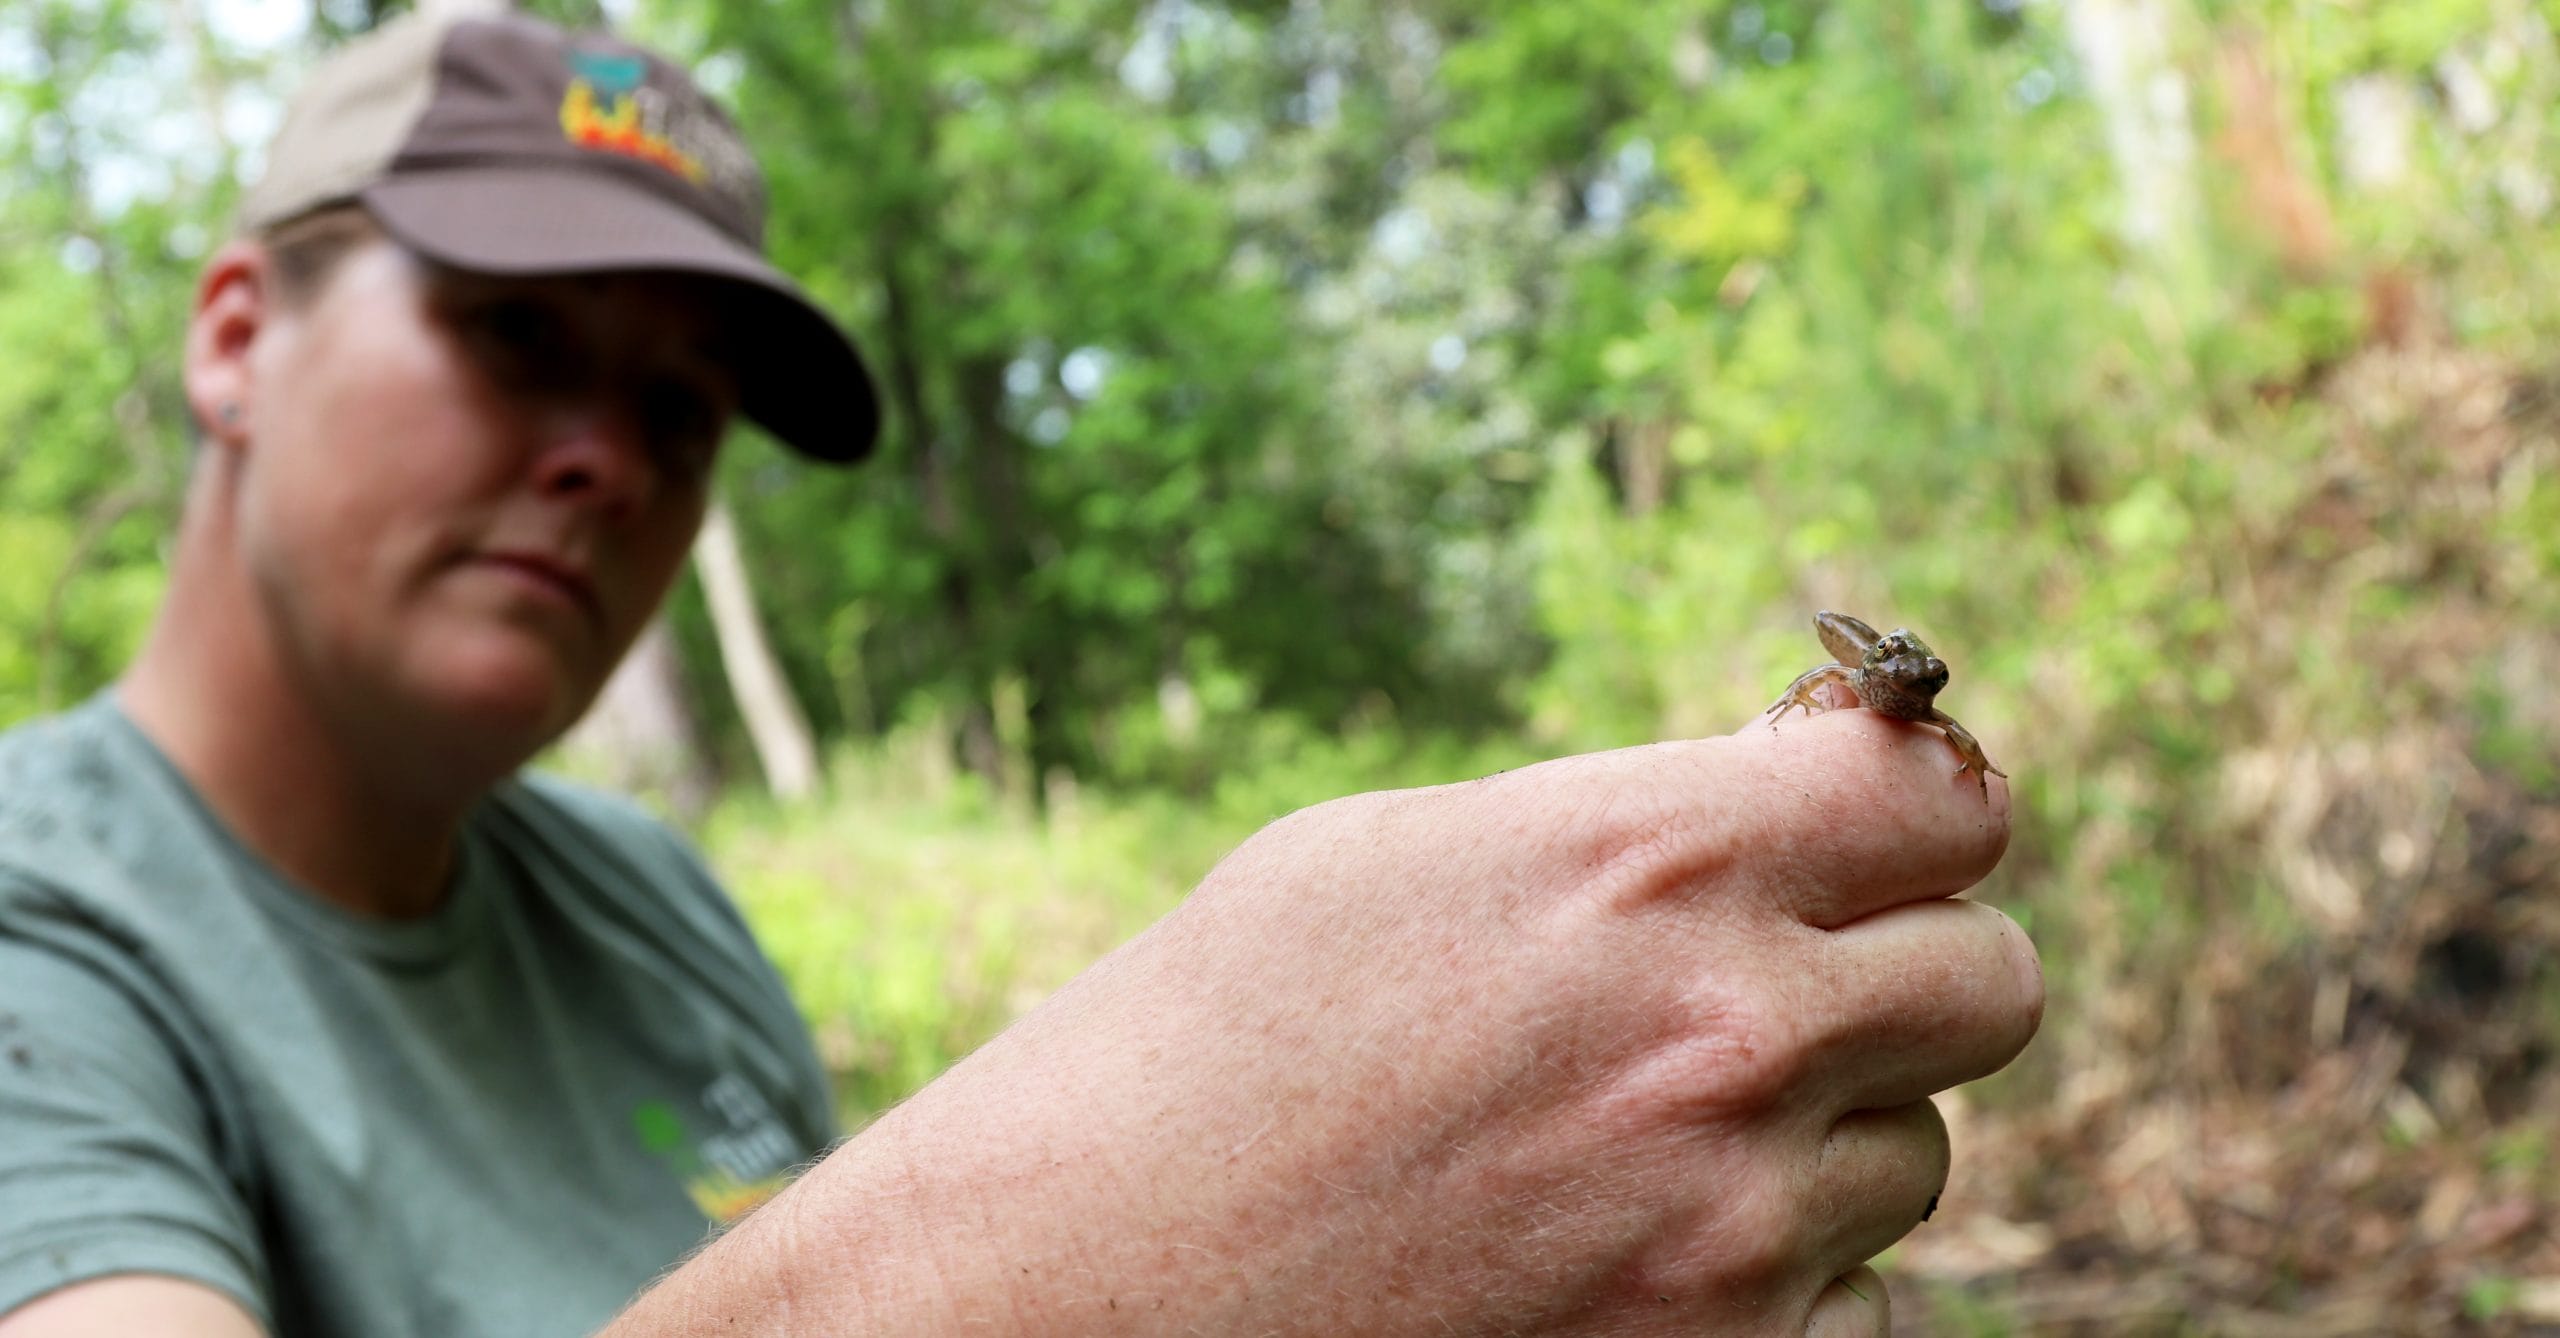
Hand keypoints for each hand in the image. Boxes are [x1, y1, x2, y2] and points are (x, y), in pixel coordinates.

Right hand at [608, 704, 2037, 1335]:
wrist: (1066, 1295)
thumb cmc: (1194, 1050)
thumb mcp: (1396, 862)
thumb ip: (1621, 830)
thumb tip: (1772, 819)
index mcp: (1644, 860)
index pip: (1943, 797)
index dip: (1916, 807)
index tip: (1871, 823)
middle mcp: (1729, 1037)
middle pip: (1990, 978)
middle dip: (1910, 965)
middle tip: (1799, 974)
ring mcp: (1732, 1226)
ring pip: (1916, 1152)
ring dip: (1830, 1126)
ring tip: (1649, 1124)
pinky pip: (1831, 1286)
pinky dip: (1761, 1255)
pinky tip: (1606, 1231)